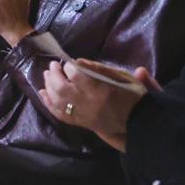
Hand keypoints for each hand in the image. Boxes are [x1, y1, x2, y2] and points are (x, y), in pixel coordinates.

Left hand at [38, 59, 154, 150]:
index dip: (68, 67)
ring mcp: (84, 116)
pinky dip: (48, 104)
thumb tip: (78, 61)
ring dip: (48, 87)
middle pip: (62, 89)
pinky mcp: (81, 123)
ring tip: (46, 75)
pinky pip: (60, 115)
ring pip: (58, 102)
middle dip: (54, 75)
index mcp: (102, 91)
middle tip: (52, 65)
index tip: (67, 62)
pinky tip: (42, 93)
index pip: (77, 76)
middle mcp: (90, 104)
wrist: (141, 122)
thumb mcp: (123, 77)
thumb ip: (100, 68)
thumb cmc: (133, 96)